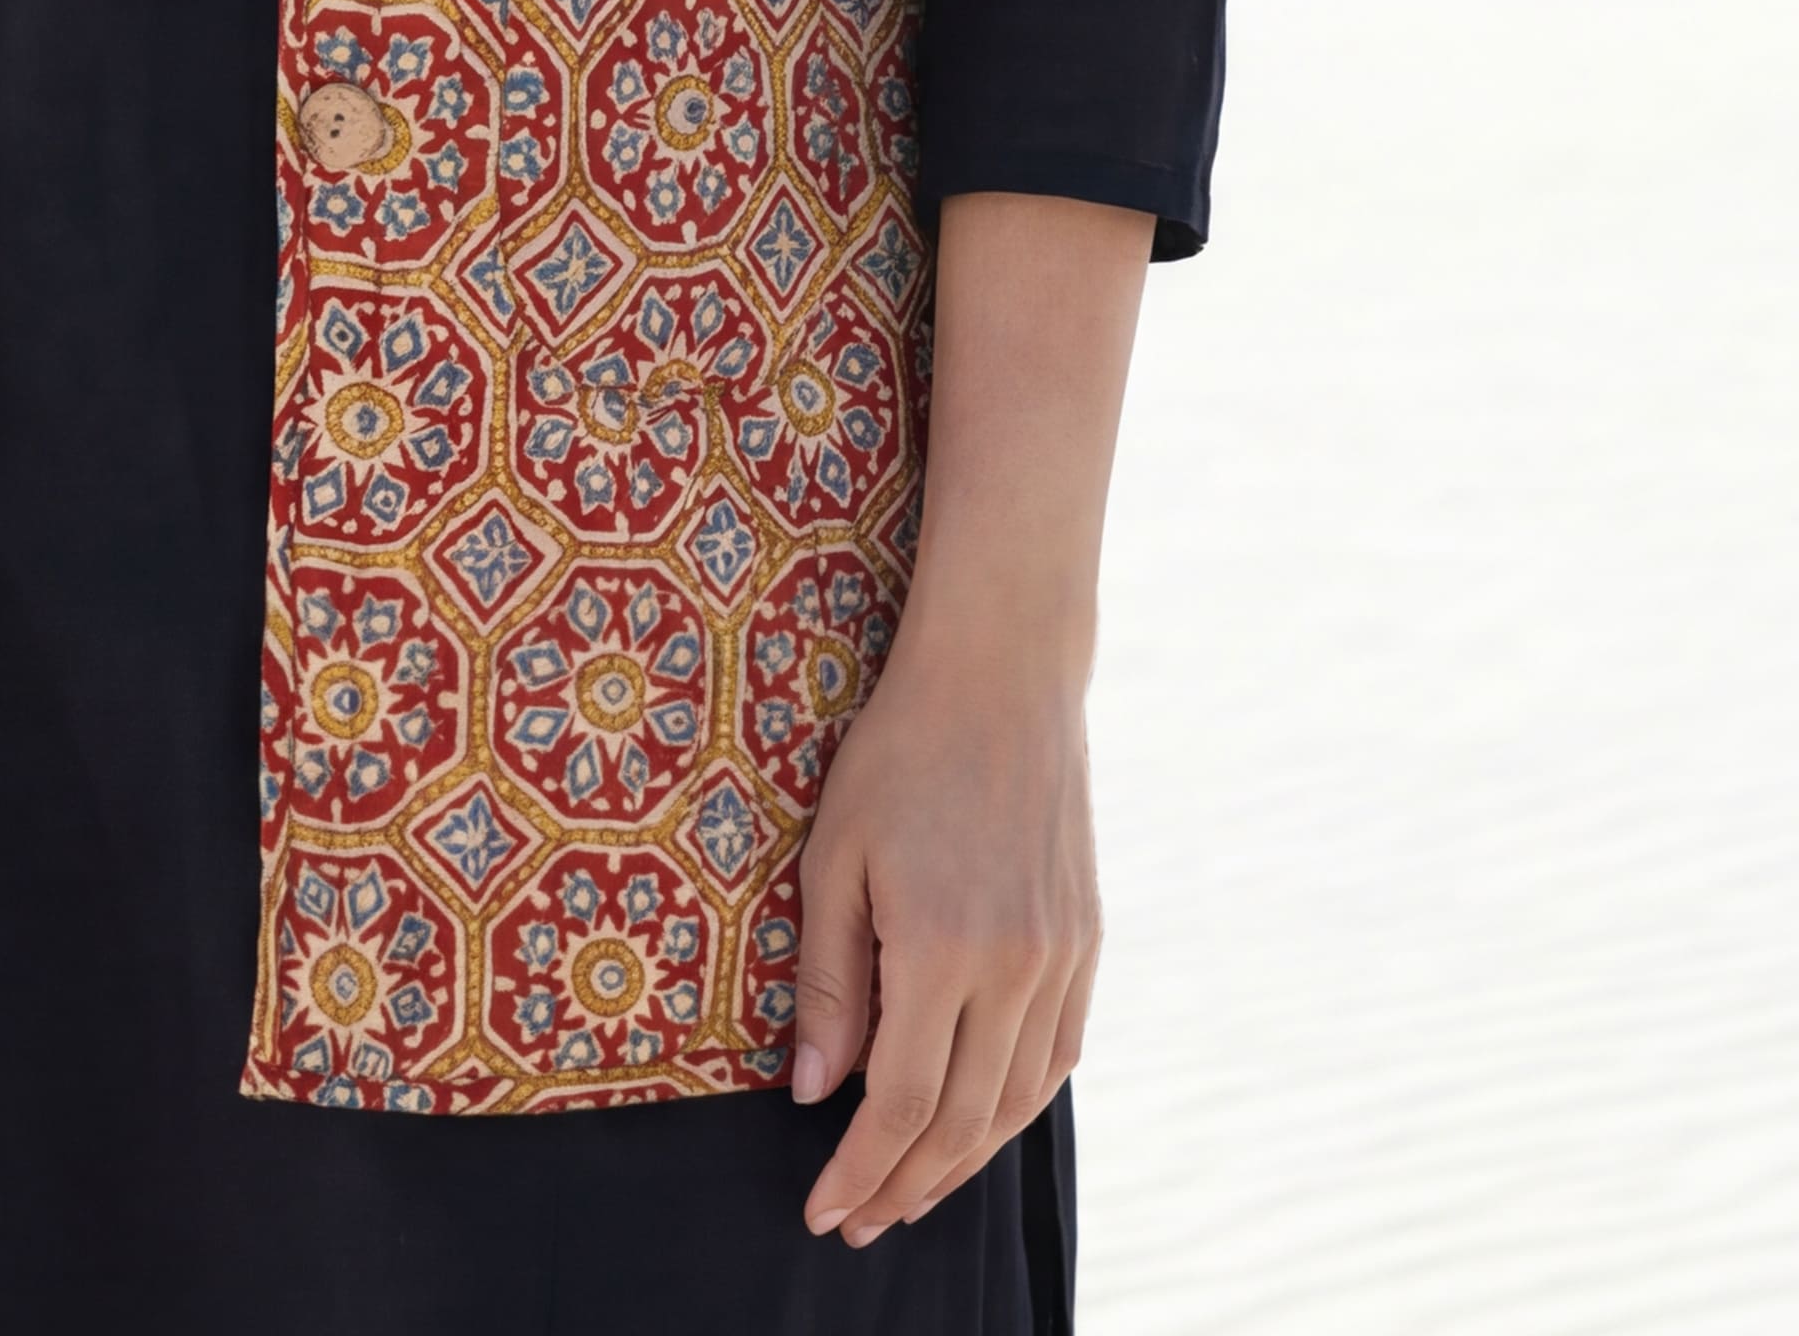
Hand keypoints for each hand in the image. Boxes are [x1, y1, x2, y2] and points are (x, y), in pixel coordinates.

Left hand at [789, 625, 1099, 1244]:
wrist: (1003, 676)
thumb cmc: (900, 753)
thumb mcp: (835, 856)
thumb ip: (829, 980)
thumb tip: (815, 1092)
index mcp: (945, 948)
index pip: (902, 1103)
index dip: (860, 1170)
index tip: (824, 1212)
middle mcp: (1016, 968)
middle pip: (962, 1122)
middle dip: (905, 1185)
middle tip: (859, 1223)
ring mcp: (1062, 957)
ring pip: (1017, 1102)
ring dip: (964, 1162)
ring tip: (912, 1192)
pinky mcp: (1085, 939)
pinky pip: (1057, 1055)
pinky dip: (1017, 1106)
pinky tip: (981, 1124)